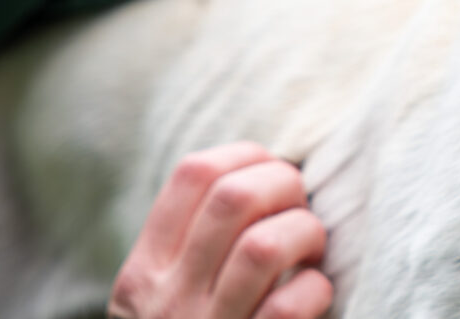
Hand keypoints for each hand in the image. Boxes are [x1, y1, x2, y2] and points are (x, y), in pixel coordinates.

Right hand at [109, 143, 332, 318]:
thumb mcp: (167, 305)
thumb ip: (196, 251)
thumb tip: (268, 176)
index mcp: (143, 275)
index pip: (193, 174)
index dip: (248, 156)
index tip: (274, 171)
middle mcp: (166, 302)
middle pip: (233, 198)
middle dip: (285, 185)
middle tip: (303, 205)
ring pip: (263, 247)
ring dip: (305, 233)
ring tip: (312, 250)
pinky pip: (289, 308)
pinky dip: (315, 289)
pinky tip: (316, 294)